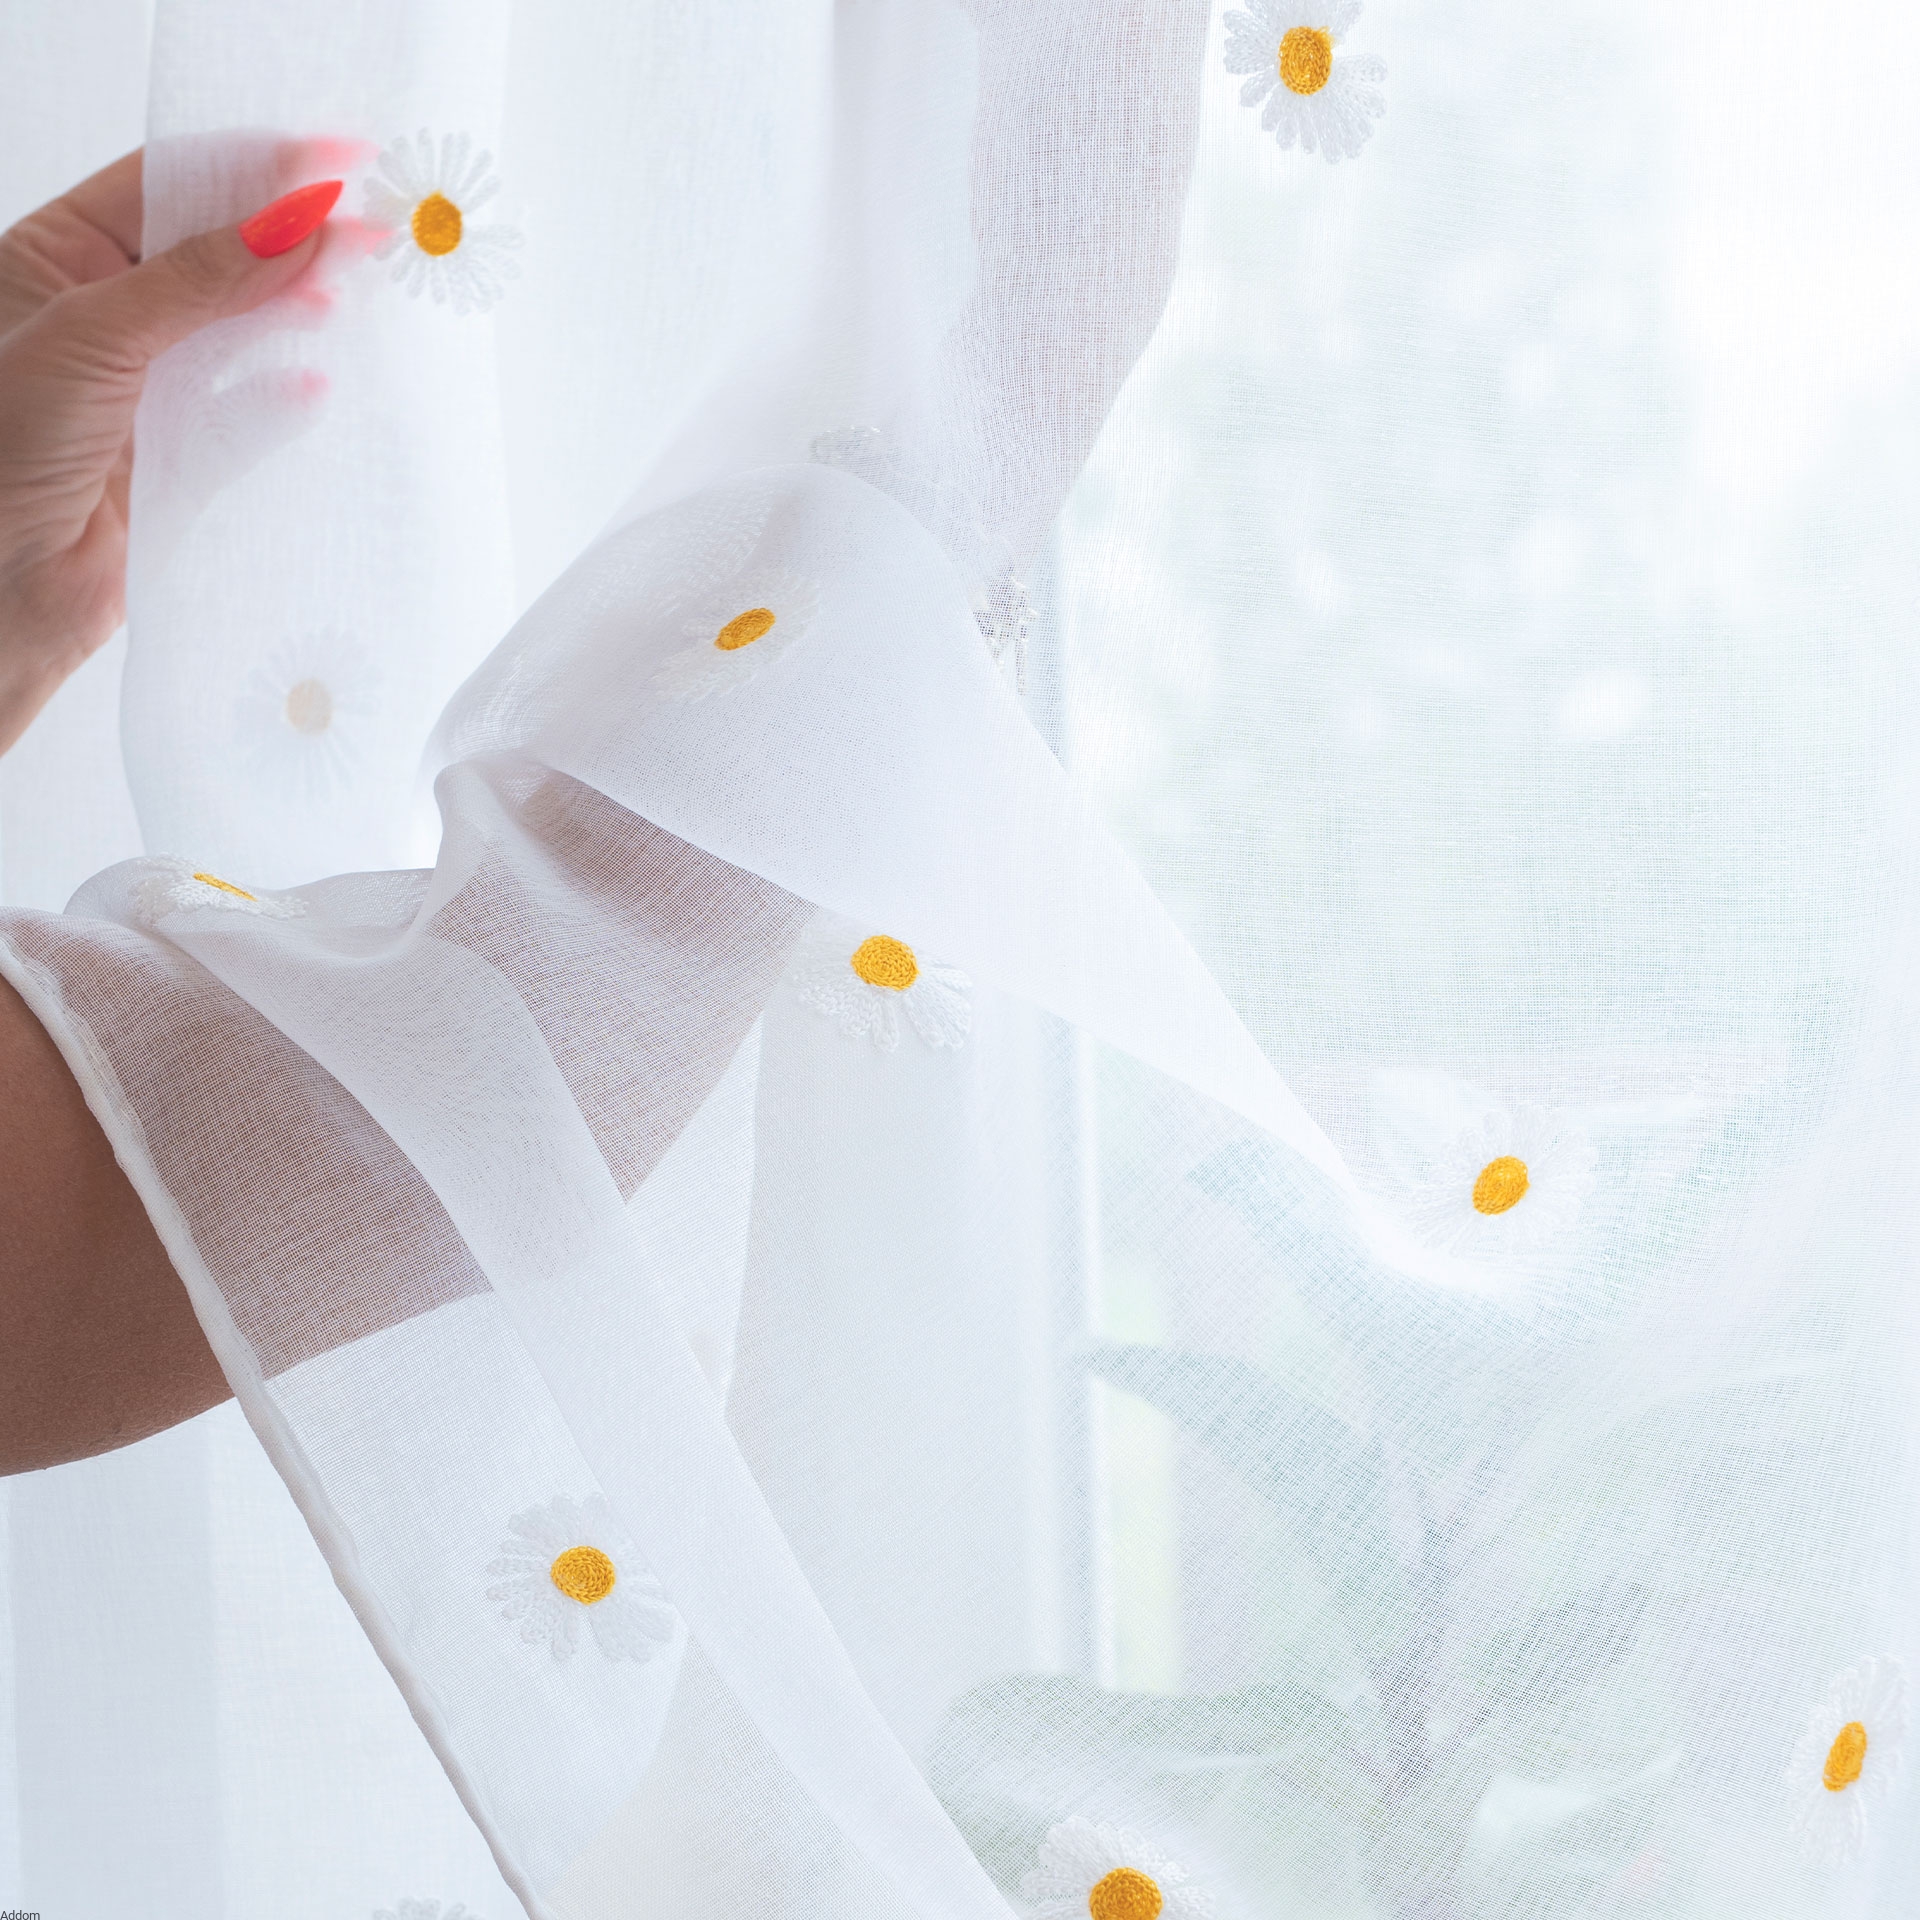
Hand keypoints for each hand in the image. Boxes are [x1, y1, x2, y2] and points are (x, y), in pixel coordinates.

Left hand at [0, 150, 343, 755]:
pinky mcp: (182, 456)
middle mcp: (102, 315)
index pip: (167, 186)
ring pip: (239, 328)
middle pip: (214, 251)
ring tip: (361, 286)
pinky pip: (249, 414)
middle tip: (370, 222)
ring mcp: (145, 385)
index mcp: (56, 257)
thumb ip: (202, 280)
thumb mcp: (94, 334)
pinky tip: (324, 378)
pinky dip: (288, 395)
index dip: (251, 166)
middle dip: (290, 233)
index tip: (333, 158)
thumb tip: (295, 223)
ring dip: (298, 306)